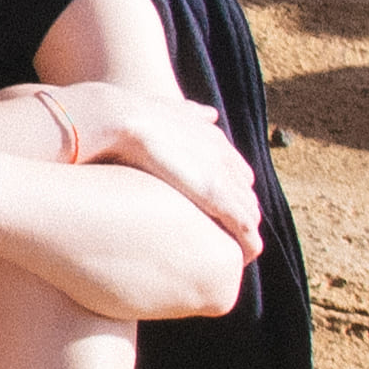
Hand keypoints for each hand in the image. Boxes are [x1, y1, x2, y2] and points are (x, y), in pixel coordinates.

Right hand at [73, 84, 262, 260]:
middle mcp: (224, 157)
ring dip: (243, 235)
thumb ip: (190, 113)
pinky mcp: (217, 195)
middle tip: (222, 241)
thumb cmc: (128, 117)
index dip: (230, 193)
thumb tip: (211, 113)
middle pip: (246, 195)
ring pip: (250, 214)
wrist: (118, 118)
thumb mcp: (166, 109)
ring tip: (229, 256)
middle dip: (239, 217)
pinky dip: (247, 245)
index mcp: (213, 139)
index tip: (215, 213)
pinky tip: (239, 259)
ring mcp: (223, 177)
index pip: (236, 173)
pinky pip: (245, 228)